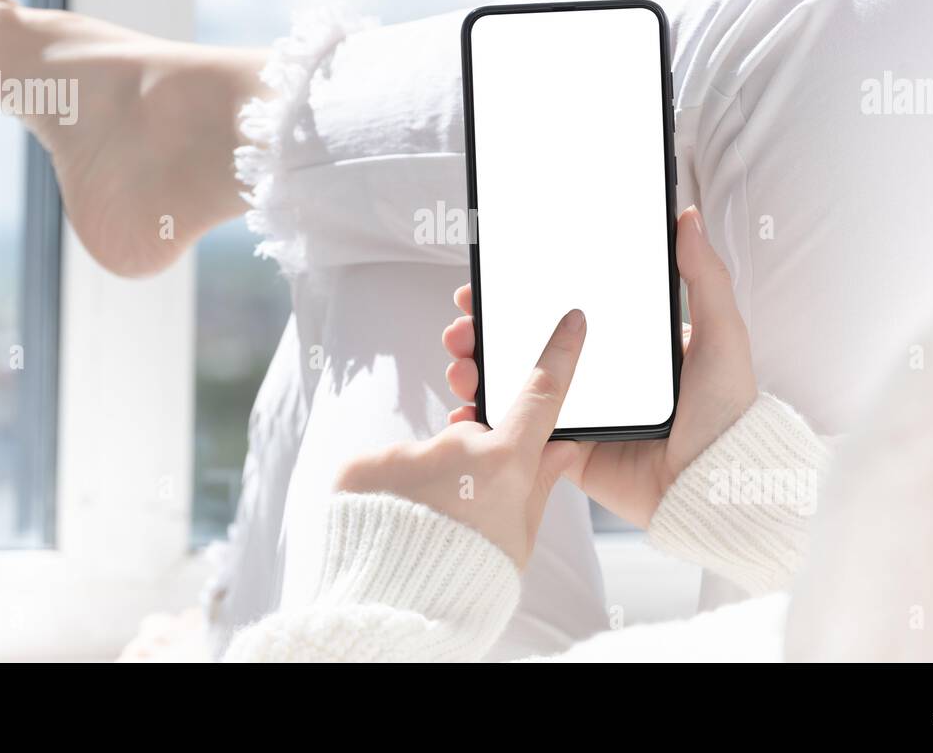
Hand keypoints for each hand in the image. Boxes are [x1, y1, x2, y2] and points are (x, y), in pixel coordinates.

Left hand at [335, 309, 587, 566]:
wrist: (391, 612)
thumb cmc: (466, 582)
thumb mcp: (518, 539)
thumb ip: (539, 484)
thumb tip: (562, 446)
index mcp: (504, 465)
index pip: (540, 397)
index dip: (558, 356)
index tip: (569, 321)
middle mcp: (455, 447)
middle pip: (472, 440)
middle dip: (471, 468)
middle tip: (464, 517)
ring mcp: (406, 452)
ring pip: (425, 460)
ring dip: (426, 486)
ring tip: (421, 534)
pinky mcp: (363, 464)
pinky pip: (384, 470)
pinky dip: (388, 493)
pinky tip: (389, 526)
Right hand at [443, 206, 756, 528]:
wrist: (716, 487)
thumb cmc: (727, 412)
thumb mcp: (721, 335)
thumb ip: (704, 276)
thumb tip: (688, 217)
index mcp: (627, 345)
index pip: (565, 310)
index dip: (523, 295)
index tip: (491, 280)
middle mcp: (599, 376)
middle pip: (529, 345)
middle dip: (486, 331)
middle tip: (462, 324)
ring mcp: (581, 414)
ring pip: (516, 386)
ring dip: (479, 371)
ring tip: (460, 364)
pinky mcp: (570, 452)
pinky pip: (521, 434)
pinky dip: (490, 422)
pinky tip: (467, 410)